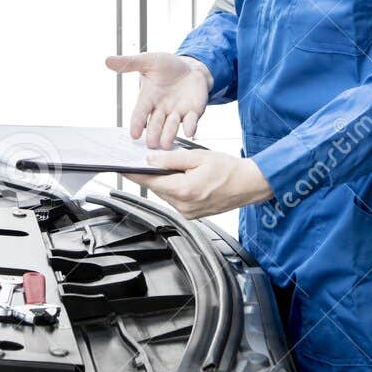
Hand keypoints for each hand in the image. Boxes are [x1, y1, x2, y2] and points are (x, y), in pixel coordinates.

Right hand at [104, 52, 212, 148]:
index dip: (137, 123)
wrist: (191, 67)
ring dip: (169, 134)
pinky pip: (191, 121)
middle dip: (153, 134)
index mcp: (148, 98)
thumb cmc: (168, 66)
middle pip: (155, 125)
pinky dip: (190, 127)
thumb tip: (108, 60)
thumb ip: (130, 63)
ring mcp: (177, 112)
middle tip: (151, 143)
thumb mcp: (149, 61)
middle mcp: (161, 109)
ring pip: (171, 127)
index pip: (140, 113)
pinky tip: (189, 132)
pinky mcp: (193, 112)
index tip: (134, 134)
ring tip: (166, 143)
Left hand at [123, 148, 271, 218]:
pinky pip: (176, 200)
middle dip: (152, 174)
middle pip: (157, 187)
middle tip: (148, 160)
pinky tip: (182, 178)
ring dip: (165, 181)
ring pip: (166, 194)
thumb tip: (151, 159)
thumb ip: (172, 158)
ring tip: (172, 167)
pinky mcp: (193, 215)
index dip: (134, 173)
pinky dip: (175, 188)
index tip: (122, 167)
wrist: (249, 184)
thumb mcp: (198, 156)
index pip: (150, 181)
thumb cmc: (229, 169)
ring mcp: (188, 212)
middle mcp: (184, 205)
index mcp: (184, 189)